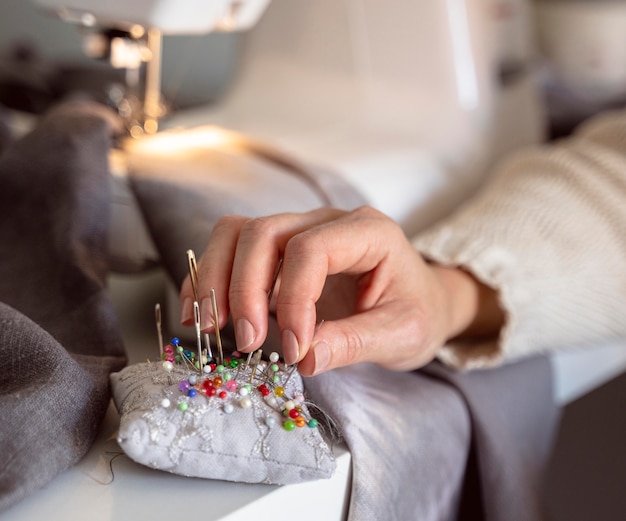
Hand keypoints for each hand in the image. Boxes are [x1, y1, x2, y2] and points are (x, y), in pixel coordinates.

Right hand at [180, 206, 501, 375]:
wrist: (420, 301)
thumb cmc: (417, 312)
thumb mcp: (402, 334)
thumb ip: (355, 343)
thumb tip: (304, 357)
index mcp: (368, 232)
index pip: (312, 249)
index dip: (295, 298)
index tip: (297, 348)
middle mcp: (328, 221)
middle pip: (264, 233)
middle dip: (245, 290)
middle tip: (249, 341)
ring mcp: (300, 231)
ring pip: (237, 233)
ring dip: (217, 280)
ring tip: (210, 327)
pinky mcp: (280, 252)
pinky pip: (232, 250)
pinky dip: (211, 279)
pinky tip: (201, 314)